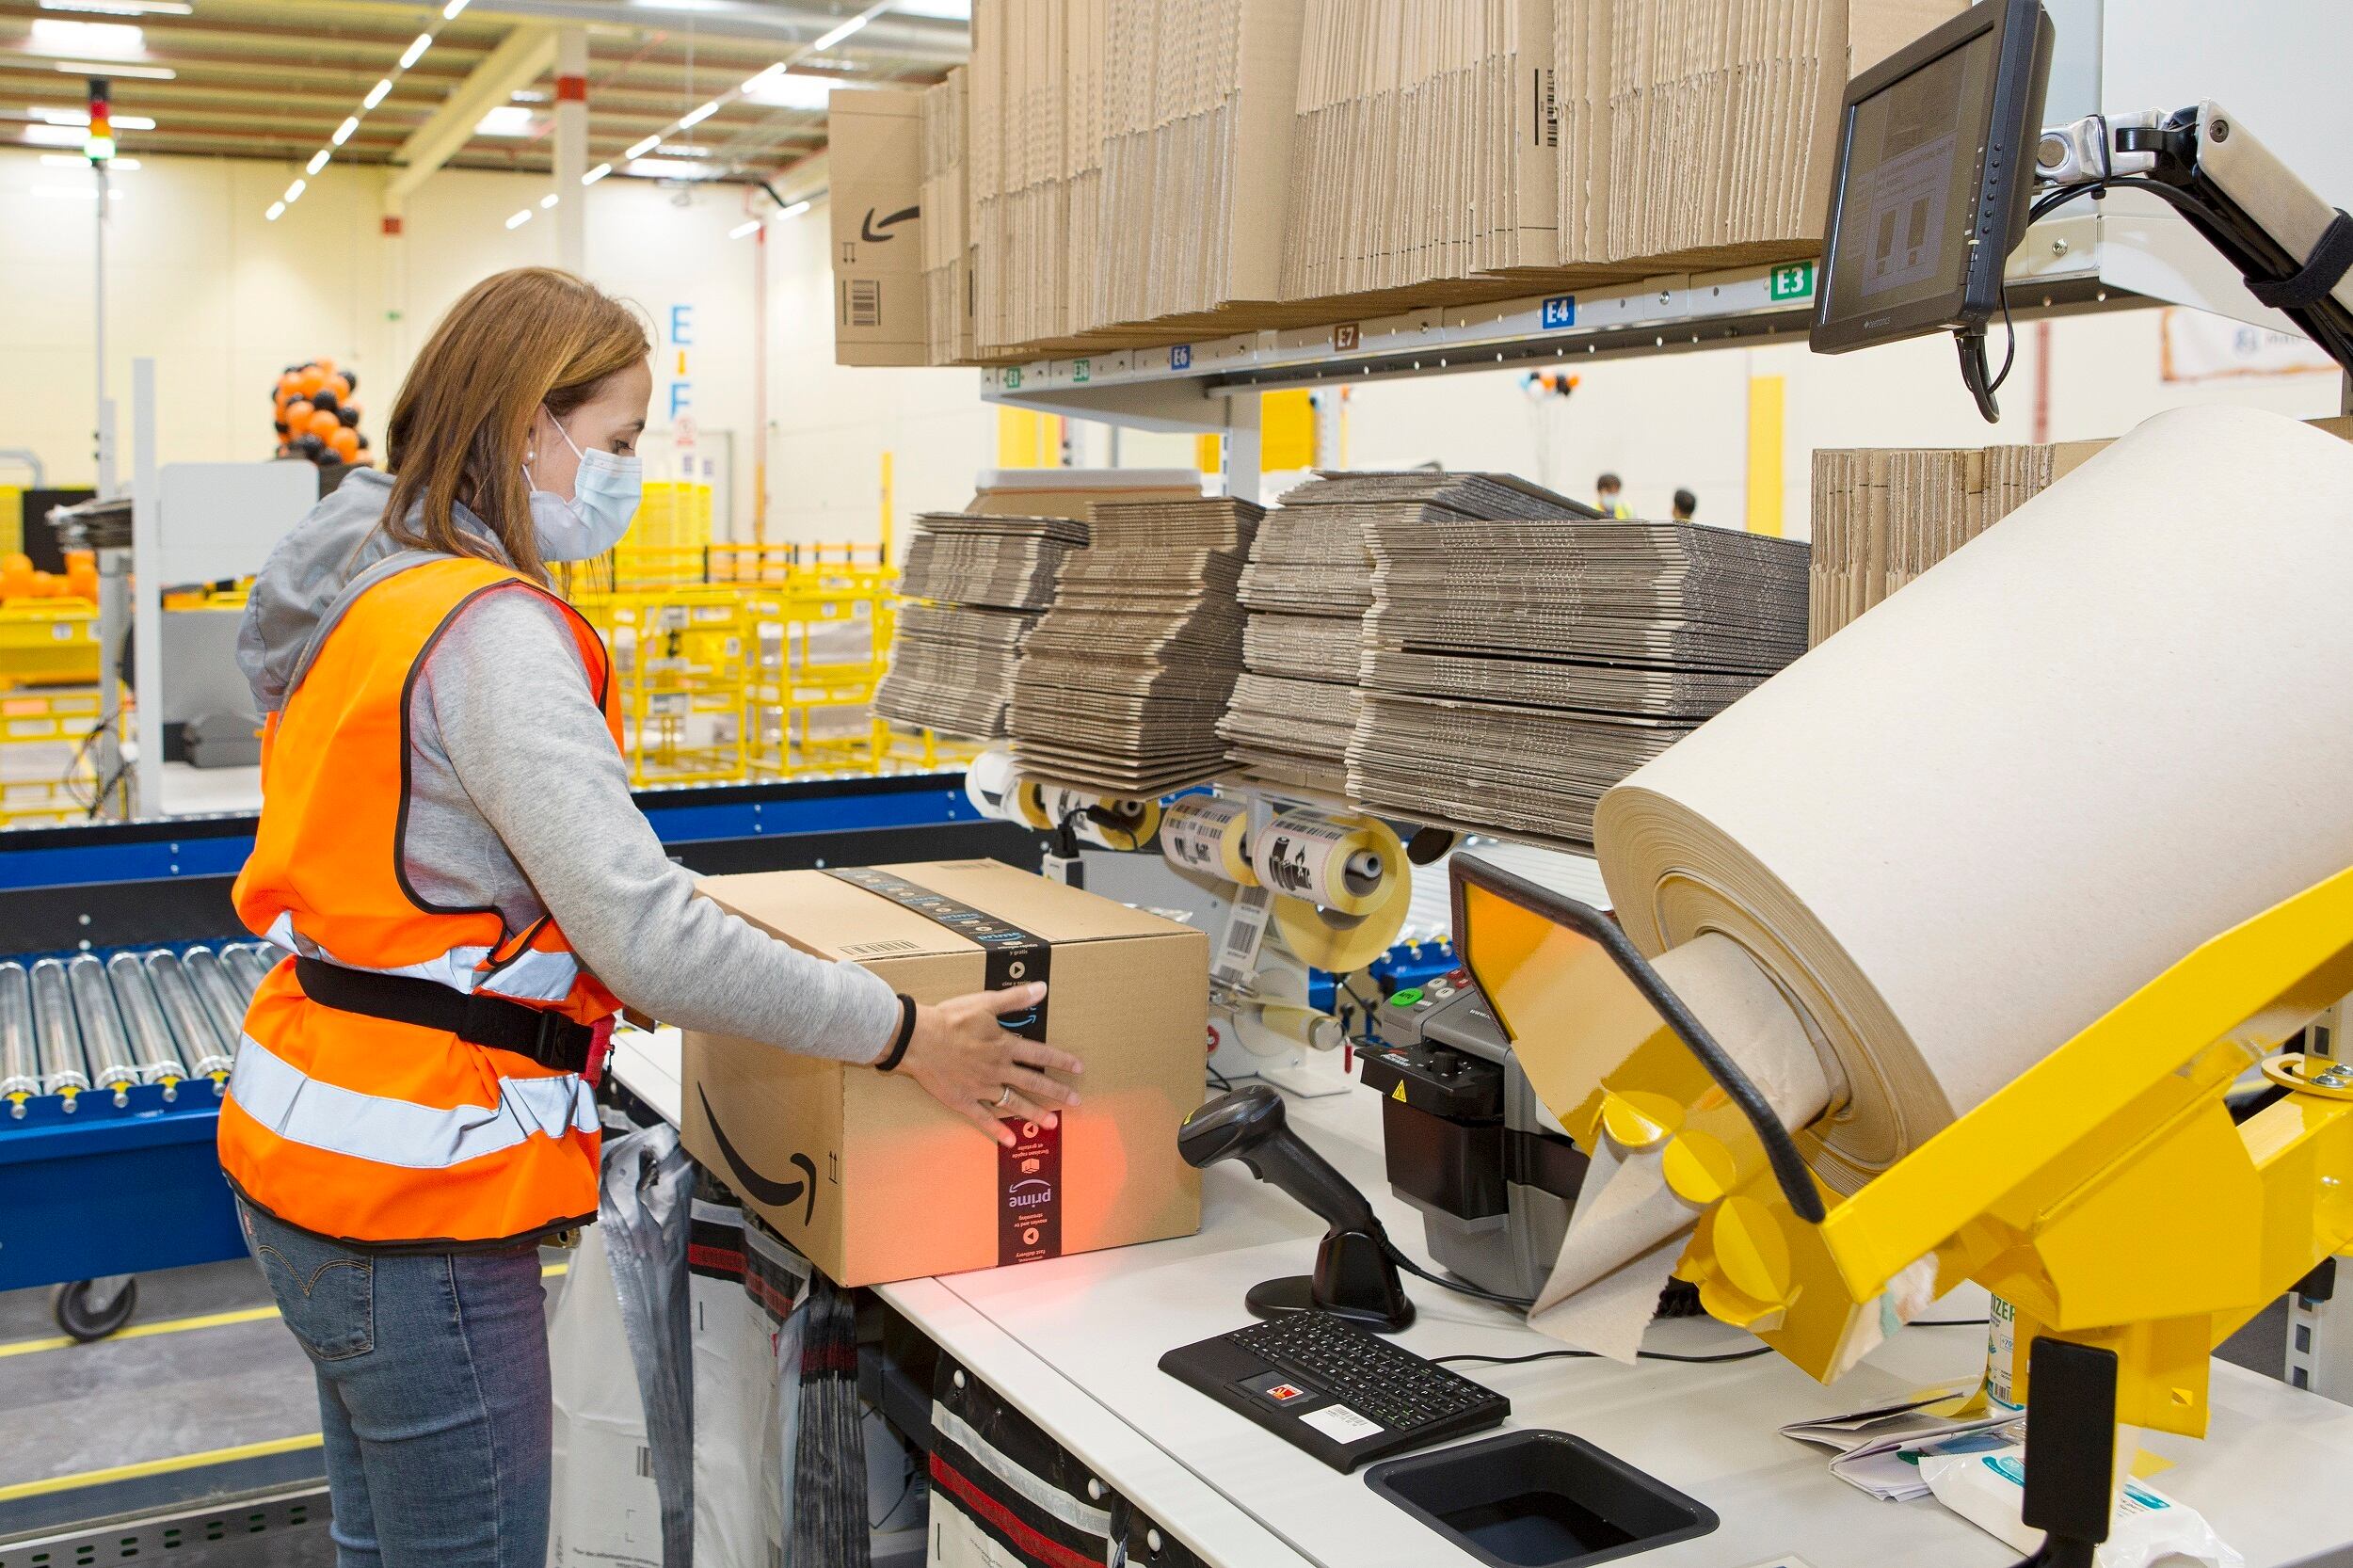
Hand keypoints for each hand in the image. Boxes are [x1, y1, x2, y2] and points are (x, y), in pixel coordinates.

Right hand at [898, 981, 1082, 1145]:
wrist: (918, 1039)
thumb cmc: (951, 1019)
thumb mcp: (985, 1003)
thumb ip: (1015, 999)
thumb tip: (1042, 988)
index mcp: (1005, 1047)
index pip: (1041, 1056)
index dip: (1061, 1061)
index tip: (1078, 1068)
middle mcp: (998, 1070)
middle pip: (1033, 1083)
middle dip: (1056, 1093)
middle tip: (1075, 1102)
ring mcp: (982, 1088)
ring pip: (1014, 1104)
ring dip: (1034, 1114)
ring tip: (1052, 1124)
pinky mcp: (964, 1101)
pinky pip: (984, 1119)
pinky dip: (997, 1131)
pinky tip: (1010, 1141)